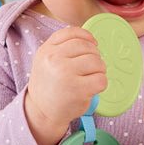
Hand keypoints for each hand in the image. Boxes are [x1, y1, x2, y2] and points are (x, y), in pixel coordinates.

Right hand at [25, 27, 106, 144]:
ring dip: (99, 70)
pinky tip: (93, 87)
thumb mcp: (45, 60)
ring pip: (97, 62)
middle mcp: (55, 60)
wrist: (42, 111)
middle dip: (95, 56)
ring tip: (92, 77)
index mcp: (47, 50)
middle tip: (91, 67)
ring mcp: (67, 74)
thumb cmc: (48, 85)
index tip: (93, 44)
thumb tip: (89, 38)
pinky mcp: (79, 90)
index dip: (87, 37)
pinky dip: (101, 83)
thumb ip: (61, 47)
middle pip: (87, 47)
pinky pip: (101, 79)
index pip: (72, 33)